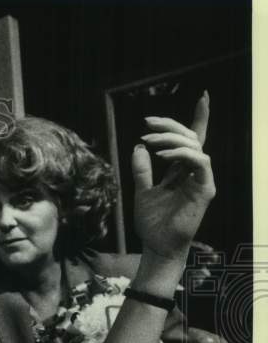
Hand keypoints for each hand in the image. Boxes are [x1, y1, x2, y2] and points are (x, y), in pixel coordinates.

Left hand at [132, 92, 215, 260]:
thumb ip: (142, 170)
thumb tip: (138, 147)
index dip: (199, 118)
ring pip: (195, 146)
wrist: (156, 246)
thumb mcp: (141, 191)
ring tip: (148, 142)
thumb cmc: (152, 223)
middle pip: (191, 137)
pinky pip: (200, 163)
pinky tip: (161, 156)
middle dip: (170, 126)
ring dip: (171, 139)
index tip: (203, 96)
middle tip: (147, 124)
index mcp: (183, 171)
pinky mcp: (205, 190)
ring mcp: (202, 180)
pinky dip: (182, 154)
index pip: (193, 140)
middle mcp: (195, 172)